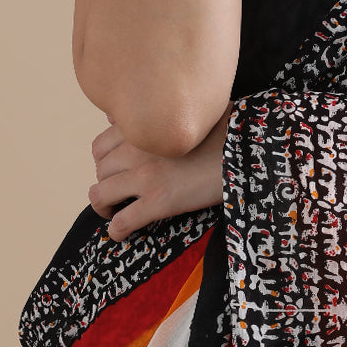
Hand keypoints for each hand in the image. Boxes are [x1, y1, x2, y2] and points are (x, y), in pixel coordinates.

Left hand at [89, 113, 229, 240]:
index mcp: (144, 127)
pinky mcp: (158, 202)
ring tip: (116, 212)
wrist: (246, 150)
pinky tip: (121, 234)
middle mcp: (137, 149)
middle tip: (120, 194)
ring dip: (105, 207)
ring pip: (100, 195)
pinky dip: (116, 231)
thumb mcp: (192, 113)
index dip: (104, 161)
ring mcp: (145, 176)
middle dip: (106, 184)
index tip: (116, 171)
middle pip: (99, 171)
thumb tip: (132, 114)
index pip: (100, 145)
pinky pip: (120, 222)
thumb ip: (160, 115)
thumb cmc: (226, 129)